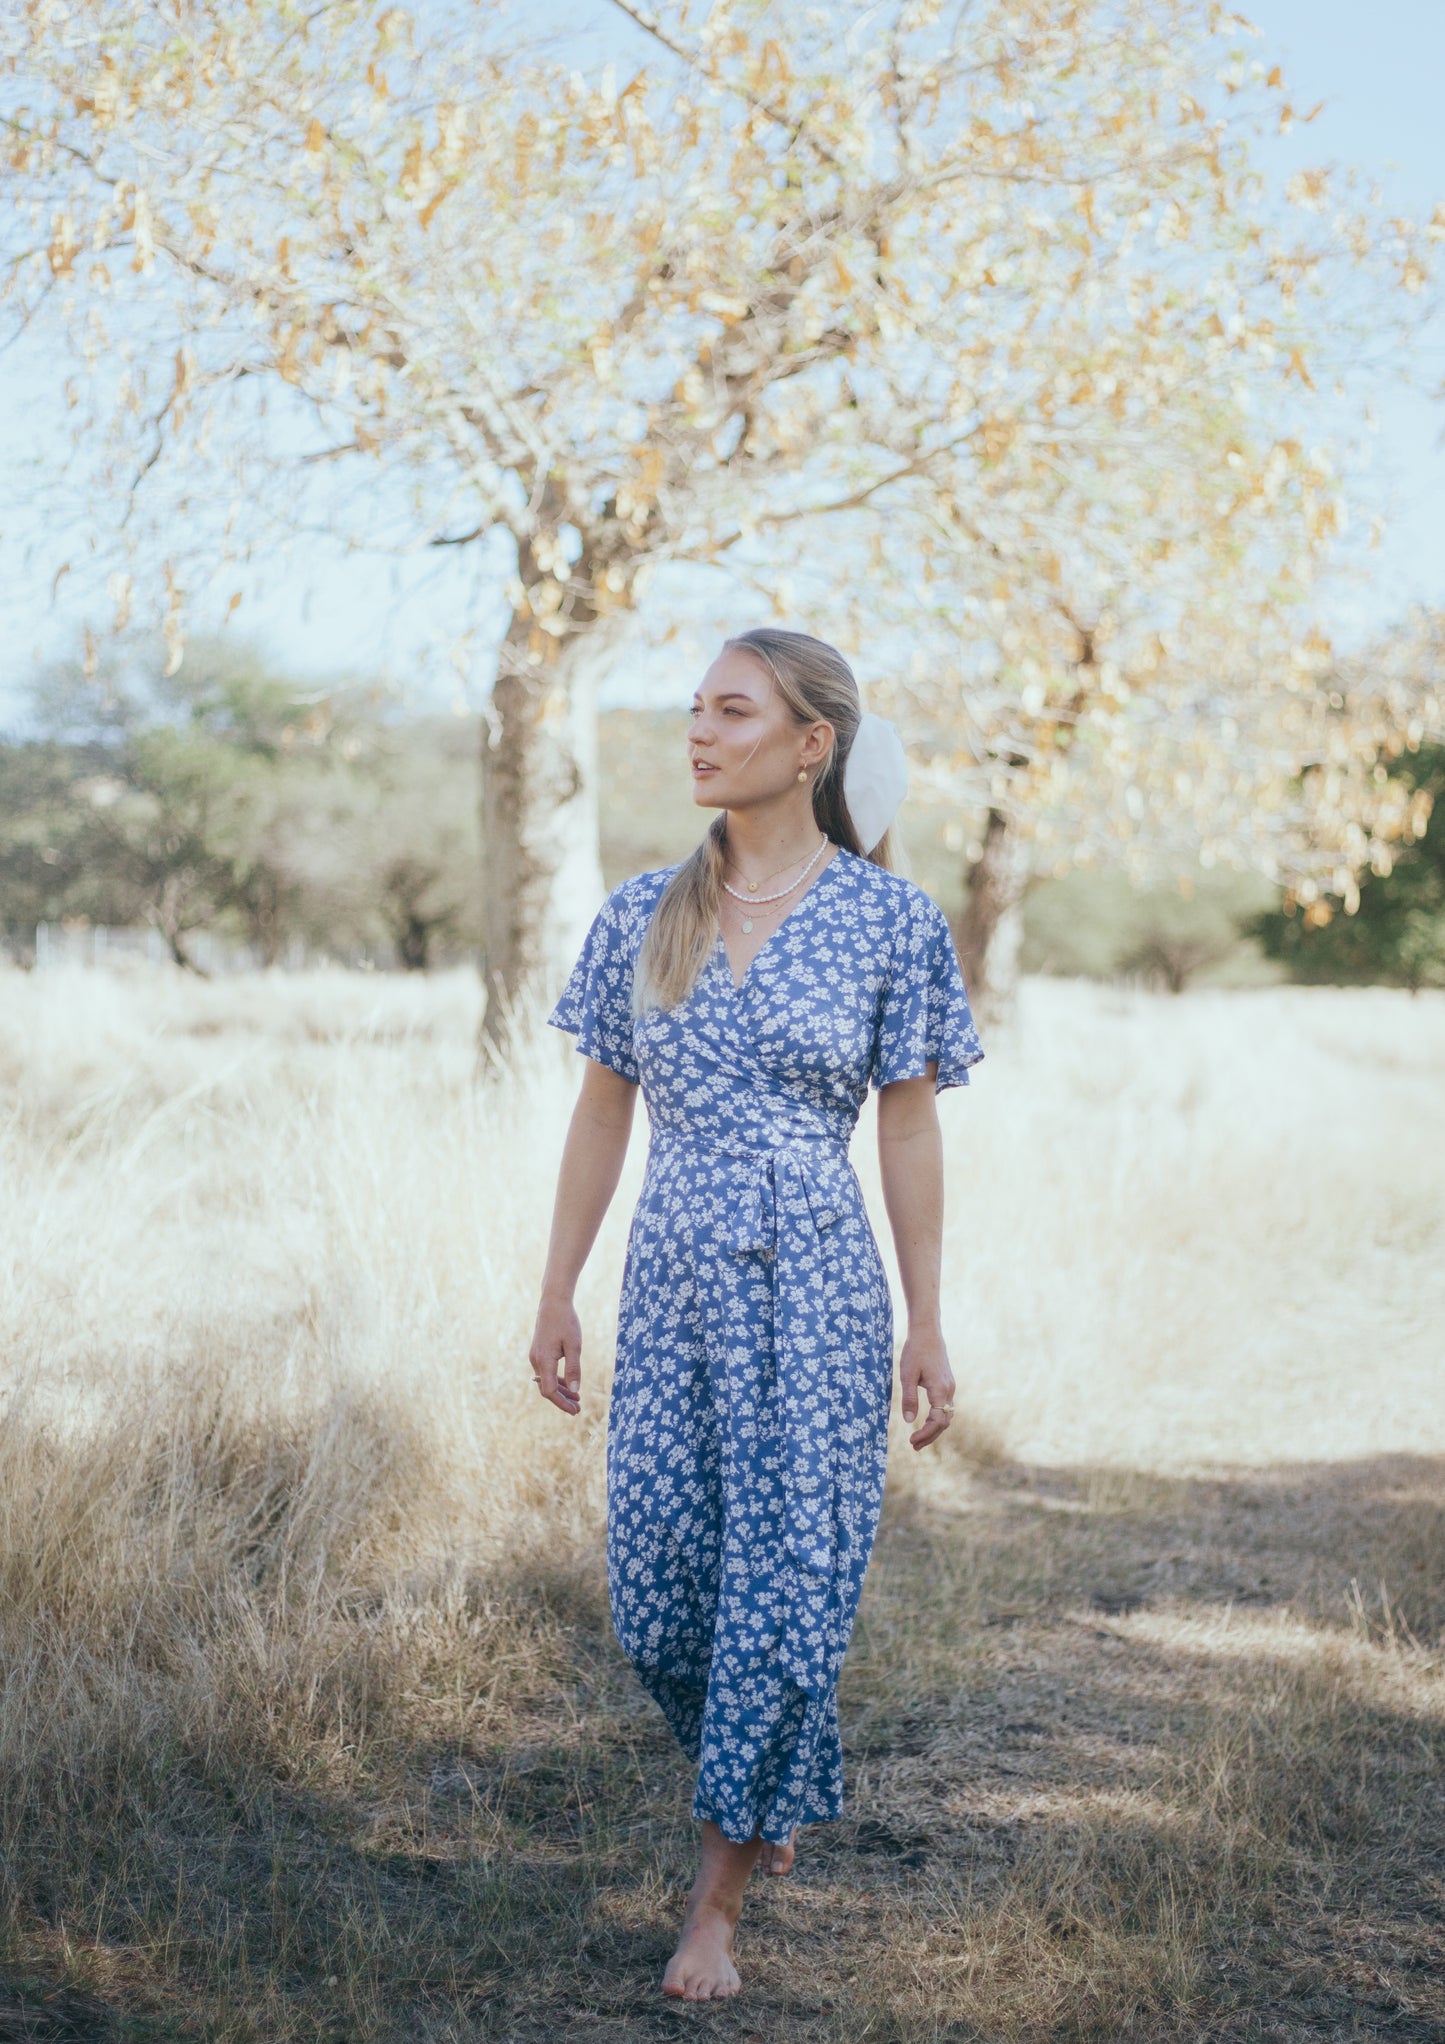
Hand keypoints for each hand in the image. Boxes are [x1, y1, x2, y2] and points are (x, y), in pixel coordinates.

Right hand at [529, 1293, 581, 1416]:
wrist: (553, 1303)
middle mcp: (536, 1361)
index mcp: (544, 1361)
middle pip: (547, 1389)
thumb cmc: (566, 1322)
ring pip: (546, 1381)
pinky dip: (557, 1380)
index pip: (550, 1391)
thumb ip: (574, 1369)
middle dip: (562, 1401)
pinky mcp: (538, 1353)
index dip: (562, 1403)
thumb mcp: (574, 1345)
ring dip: (561, 1391)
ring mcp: (535, 1357)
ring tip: (577, 1399)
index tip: (576, 1411)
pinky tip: (569, 1385)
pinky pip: (546, 1373)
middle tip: (579, 1409)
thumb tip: (575, 1391)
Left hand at [898, 1326, 953, 1449]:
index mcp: (940, 1389)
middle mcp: (949, 1390)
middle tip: (914, 1446)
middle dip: (930, 1436)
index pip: (937, 1421)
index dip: (926, 1434)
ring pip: (947, 1415)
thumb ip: (909, 1398)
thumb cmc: (915, 1351)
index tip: (912, 1441)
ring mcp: (950, 1387)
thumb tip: (909, 1421)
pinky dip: (938, 1419)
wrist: (928, 1332)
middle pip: (944, 1422)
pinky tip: (926, 1422)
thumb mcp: (907, 1375)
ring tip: (918, 1438)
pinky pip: (946, 1407)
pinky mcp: (947, 1383)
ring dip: (934, 1429)